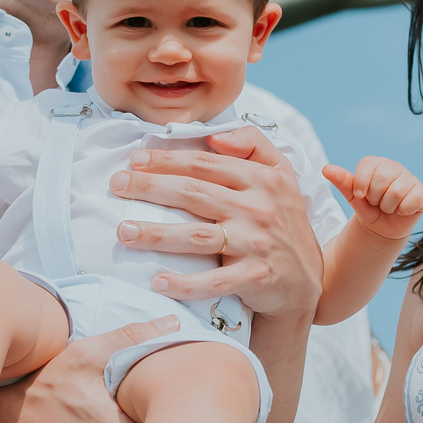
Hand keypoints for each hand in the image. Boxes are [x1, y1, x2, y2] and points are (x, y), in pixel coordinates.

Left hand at [111, 127, 322, 319]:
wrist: (306, 279)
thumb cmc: (283, 221)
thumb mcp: (281, 174)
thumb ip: (253, 144)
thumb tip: (216, 137)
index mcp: (262, 180)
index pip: (206, 164)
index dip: (168, 160)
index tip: (135, 159)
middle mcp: (260, 208)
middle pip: (195, 194)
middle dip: (151, 187)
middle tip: (117, 185)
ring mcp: (257, 245)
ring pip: (198, 237)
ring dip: (158, 234)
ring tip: (124, 232)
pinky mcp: (254, 278)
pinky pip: (215, 282)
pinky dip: (186, 284)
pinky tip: (157, 281)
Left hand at [322, 157, 422, 240]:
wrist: (382, 228)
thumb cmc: (367, 208)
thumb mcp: (353, 196)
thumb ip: (342, 182)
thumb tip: (326, 169)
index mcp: (377, 163)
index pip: (367, 165)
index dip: (360, 183)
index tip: (360, 195)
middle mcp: (395, 167)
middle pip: (381, 177)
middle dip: (374, 197)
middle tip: (376, 202)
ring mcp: (410, 179)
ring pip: (395, 192)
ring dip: (387, 206)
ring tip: (387, 207)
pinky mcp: (421, 193)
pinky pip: (411, 200)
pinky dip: (402, 210)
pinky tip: (401, 210)